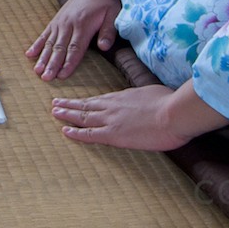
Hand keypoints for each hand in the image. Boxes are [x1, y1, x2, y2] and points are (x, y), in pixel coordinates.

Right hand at [27, 0, 120, 80]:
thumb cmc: (105, 1)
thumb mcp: (113, 14)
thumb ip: (108, 31)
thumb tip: (103, 47)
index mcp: (83, 25)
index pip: (75, 48)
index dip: (68, 63)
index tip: (62, 75)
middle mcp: (68, 24)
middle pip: (59, 48)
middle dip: (51, 64)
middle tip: (45, 78)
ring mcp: (60, 22)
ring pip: (49, 43)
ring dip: (42, 58)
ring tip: (36, 71)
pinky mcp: (56, 21)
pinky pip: (44, 34)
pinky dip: (37, 45)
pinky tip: (29, 54)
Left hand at [51, 84, 216, 151]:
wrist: (173, 113)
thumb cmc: (168, 102)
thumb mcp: (151, 93)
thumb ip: (142, 97)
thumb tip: (145, 97)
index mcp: (120, 97)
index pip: (97, 100)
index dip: (83, 101)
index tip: (73, 100)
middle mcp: (111, 107)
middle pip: (85, 106)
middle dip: (69, 105)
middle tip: (55, 104)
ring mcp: (110, 120)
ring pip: (83, 117)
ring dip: (67, 115)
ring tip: (55, 113)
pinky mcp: (114, 135)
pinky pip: (90, 134)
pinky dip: (76, 133)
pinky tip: (65, 131)